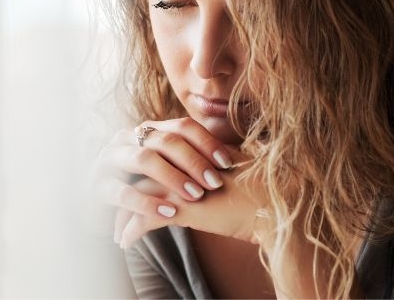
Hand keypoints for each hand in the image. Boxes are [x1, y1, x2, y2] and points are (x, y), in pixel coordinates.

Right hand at [89, 117, 237, 241]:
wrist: (97, 208)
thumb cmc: (140, 188)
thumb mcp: (164, 171)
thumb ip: (188, 162)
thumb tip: (234, 159)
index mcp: (147, 131)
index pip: (181, 126)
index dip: (206, 142)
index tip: (228, 163)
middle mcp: (127, 138)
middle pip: (165, 141)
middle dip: (193, 162)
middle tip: (216, 182)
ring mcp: (109, 159)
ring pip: (144, 159)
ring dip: (173, 177)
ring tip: (196, 196)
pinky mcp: (96, 185)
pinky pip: (123, 191)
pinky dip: (148, 202)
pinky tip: (168, 213)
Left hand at [117, 143, 267, 248]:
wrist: (277, 206)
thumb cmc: (265, 189)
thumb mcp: (241, 167)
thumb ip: (222, 162)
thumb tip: (220, 164)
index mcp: (196, 152)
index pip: (159, 155)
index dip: (145, 171)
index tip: (134, 184)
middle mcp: (184, 163)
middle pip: (143, 172)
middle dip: (127, 191)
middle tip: (117, 206)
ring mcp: (181, 183)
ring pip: (139, 196)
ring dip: (124, 213)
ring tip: (116, 229)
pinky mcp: (182, 208)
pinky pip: (145, 219)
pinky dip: (131, 230)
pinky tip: (124, 242)